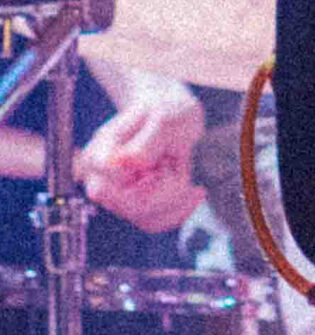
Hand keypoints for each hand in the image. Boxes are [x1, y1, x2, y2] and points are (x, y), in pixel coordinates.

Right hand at [76, 82, 206, 233]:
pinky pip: (155, 223)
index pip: (109, 186)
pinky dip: (180, 210)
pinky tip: (195, 191)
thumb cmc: (167, 111)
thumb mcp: (164, 118)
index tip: (163, 161)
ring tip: (181, 169)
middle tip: (174, 163)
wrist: (173, 112)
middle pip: (130, 207)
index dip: (143, 179)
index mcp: (99, 154)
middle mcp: (101, 179)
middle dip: (165, 189)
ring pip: (146, 218)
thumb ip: (146, 143)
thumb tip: (125, 164)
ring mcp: (117, 195)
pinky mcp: (134, 206)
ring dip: (175, 198)